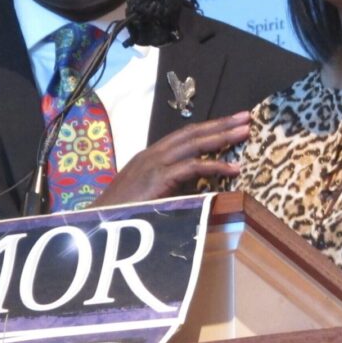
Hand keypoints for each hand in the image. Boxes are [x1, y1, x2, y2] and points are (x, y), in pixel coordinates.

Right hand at [95, 111, 249, 205]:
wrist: (96, 225)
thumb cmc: (122, 215)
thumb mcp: (150, 194)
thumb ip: (172, 186)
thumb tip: (200, 185)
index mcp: (150, 156)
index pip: (184, 136)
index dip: (208, 128)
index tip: (230, 122)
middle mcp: (152, 154)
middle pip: (192, 132)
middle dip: (220, 124)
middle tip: (245, 117)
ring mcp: (154, 164)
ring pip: (193, 143)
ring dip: (221, 136)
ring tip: (244, 132)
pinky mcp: (157, 179)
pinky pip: (191, 167)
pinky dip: (214, 166)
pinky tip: (232, 168)